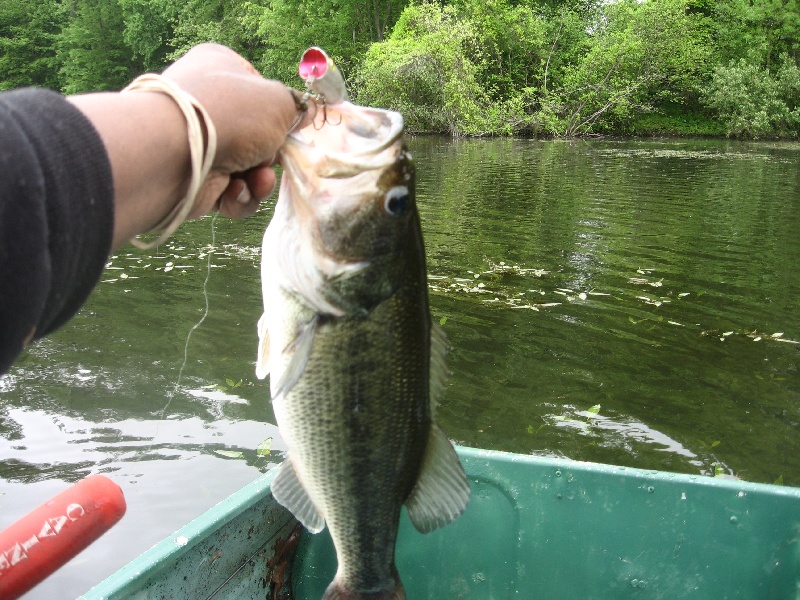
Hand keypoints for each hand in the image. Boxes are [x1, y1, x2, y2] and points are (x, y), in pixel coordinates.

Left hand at [69, 44, 309, 249]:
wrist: (177, 153)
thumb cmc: (231, 114)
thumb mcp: (279, 101)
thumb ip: (296, 108)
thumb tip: (303, 113)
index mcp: (221, 68)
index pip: (259, 89)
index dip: (277, 112)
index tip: (289, 127)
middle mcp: (208, 103)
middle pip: (257, 136)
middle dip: (269, 157)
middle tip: (268, 160)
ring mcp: (200, 142)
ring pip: (247, 169)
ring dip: (259, 181)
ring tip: (255, 181)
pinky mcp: (195, 178)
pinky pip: (230, 192)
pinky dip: (238, 197)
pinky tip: (232, 192)